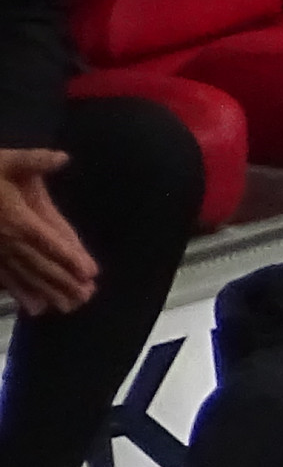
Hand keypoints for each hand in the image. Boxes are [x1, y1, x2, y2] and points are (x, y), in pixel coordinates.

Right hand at [0, 150, 97, 314]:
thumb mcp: (3, 161)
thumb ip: (32, 161)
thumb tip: (63, 157)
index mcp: (15, 217)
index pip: (47, 240)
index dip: (69, 257)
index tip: (90, 273)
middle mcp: (6, 239)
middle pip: (40, 264)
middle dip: (64, 281)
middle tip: (87, 296)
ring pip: (25, 276)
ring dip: (48, 292)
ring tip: (70, 306)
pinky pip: (4, 279)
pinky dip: (20, 294)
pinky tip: (36, 309)